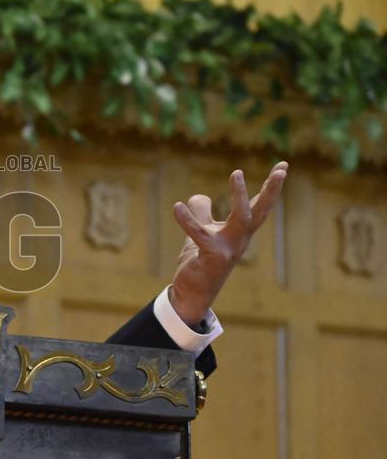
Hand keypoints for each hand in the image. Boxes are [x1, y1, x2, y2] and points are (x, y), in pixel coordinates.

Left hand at [169, 161, 288, 325]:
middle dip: (272, 190)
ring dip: (240, 196)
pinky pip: (200, 234)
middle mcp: (239, 240)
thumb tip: (200, 196)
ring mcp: (228, 249)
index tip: (282, 165)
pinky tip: (177, 206)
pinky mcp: (212, 258)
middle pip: (259, 211)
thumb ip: (202, 213)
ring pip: (241, 219)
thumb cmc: (200, 263)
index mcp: (239, 232)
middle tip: (282, 169)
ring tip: (237, 173)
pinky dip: (188, 220)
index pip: (258, 206)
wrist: (192, 293)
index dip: (270, 187)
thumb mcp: (201, 232)